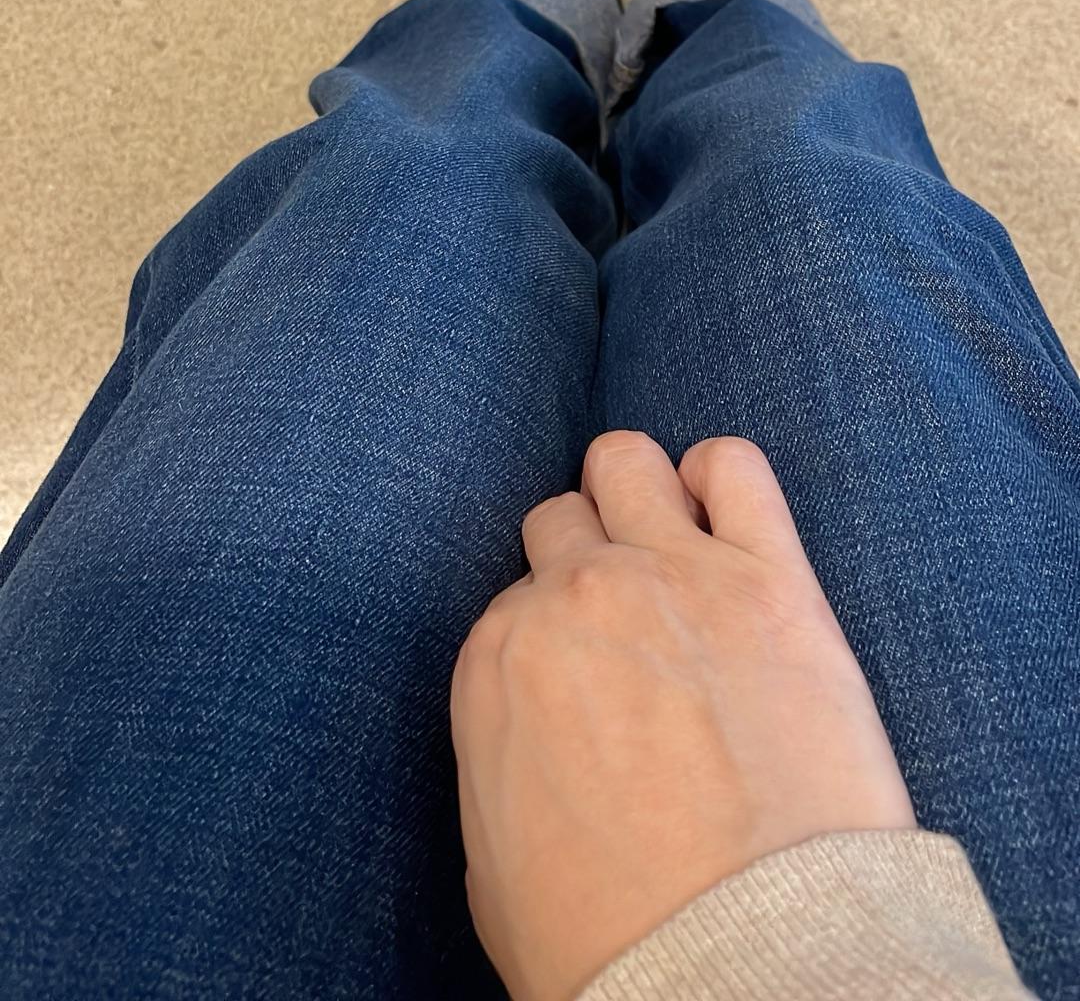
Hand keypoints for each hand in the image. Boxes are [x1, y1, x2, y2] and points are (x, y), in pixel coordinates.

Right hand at [451, 431, 914, 1000]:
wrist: (748, 968)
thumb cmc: (620, 944)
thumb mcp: (497, 869)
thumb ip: (501, 763)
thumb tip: (532, 734)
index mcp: (496, 661)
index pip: (515, 597)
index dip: (556, 633)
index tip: (591, 671)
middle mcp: (572, 595)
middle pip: (563, 521)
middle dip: (588, 557)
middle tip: (632, 617)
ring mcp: (671, 574)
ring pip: (626, 461)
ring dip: (640, 493)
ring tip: (675, 545)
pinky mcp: (771, 576)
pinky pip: (735, 465)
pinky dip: (722, 478)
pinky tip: (729, 521)